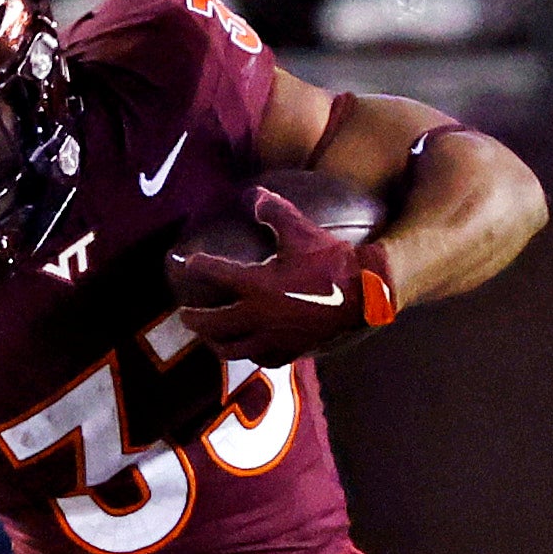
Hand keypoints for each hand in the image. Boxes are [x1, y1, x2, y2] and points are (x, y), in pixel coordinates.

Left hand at [177, 191, 396, 363]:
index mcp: (256, 286)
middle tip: (185, 313)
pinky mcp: (289, 350)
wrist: (367, 293)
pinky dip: (247, 354)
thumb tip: (253, 195)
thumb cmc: (333, 261)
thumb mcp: (302, 231)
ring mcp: (272, 338)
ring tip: (209, 336)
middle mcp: (258, 316)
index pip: (216, 274)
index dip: (198, 265)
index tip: (187, 261)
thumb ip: (274, 212)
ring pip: (231, 348)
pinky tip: (246, 348)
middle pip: (212, 323)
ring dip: (214, 342)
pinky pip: (260, 358)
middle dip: (194, 318)